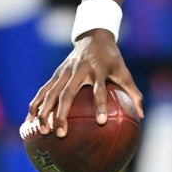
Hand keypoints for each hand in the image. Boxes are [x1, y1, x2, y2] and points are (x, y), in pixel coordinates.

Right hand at [27, 29, 143, 137]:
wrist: (93, 38)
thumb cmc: (112, 59)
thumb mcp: (124, 72)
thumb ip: (133, 93)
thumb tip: (141, 116)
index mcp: (99, 70)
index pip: (100, 89)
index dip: (101, 104)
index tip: (102, 122)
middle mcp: (79, 71)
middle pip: (68, 94)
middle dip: (62, 114)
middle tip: (60, 133)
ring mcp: (64, 72)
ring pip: (50, 92)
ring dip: (44, 111)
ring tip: (42, 130)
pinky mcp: (56, 74)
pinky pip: (43, 90)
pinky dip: (36, 104)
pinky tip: (30, 121)